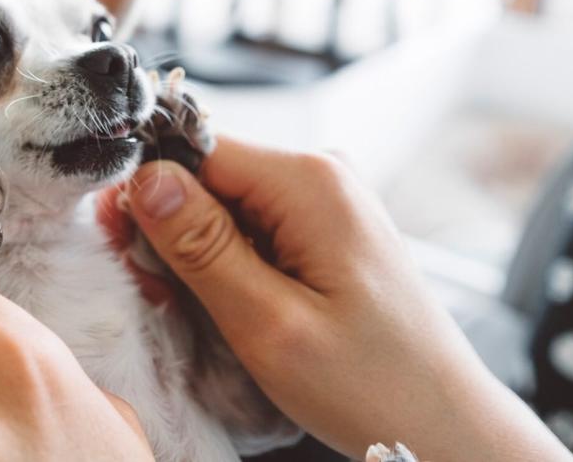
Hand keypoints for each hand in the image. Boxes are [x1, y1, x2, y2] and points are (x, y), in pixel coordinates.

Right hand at [101, 137, 572, 461]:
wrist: (448, 426)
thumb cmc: (373, 386)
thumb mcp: (269, 323)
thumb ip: (202, 246)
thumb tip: (145, 177)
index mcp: (310, 180)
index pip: (196, 148)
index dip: (149, 192)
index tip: (125, 247)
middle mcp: (321, 173)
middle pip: (209, 175)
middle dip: (171, 230)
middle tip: (159, 294)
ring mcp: (327, 199)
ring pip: (226, 203)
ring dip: (198, 254)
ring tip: (198, 311)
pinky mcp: (326, 228)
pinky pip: (255, 226)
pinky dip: (230, 264)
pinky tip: (230, 306)